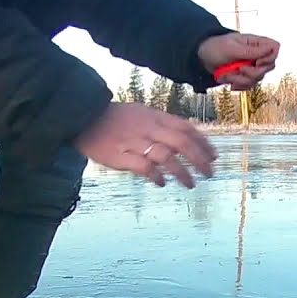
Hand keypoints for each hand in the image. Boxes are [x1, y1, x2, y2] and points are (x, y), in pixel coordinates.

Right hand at [72, 103, 217, 187]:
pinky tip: (162, 183)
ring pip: (167, 157)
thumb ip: (162, 124)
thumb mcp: (141, 113)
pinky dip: (156, 176)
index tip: (214, 156)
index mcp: (154, 117)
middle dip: (200, 159)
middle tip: (209, 173)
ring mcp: (134, 142)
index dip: (203, 143)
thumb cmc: (114, 118)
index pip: (186, 128)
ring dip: (182, 172)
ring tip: (191, 184)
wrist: (82, 116)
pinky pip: (144, 167)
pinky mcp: (120, 156)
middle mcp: (148, 128)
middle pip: (181, 143)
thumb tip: (185, 137)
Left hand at [197, 32, 279, 90]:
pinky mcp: (244, 76)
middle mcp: (256, 54)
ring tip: (227, 73)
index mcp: (255, 43)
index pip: (275, 48)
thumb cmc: (215, 47)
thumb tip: (270, 49)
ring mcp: (251, 66)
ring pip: (257, 79)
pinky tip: (228, 80)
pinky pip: (248, 86)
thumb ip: (252, 51)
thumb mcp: (233, 49)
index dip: (269, 57)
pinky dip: (237, 85)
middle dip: (252, 73)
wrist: (202, 58)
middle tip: (239, 69)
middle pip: (269, 67)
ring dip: (240, 80)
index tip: (257, 62)